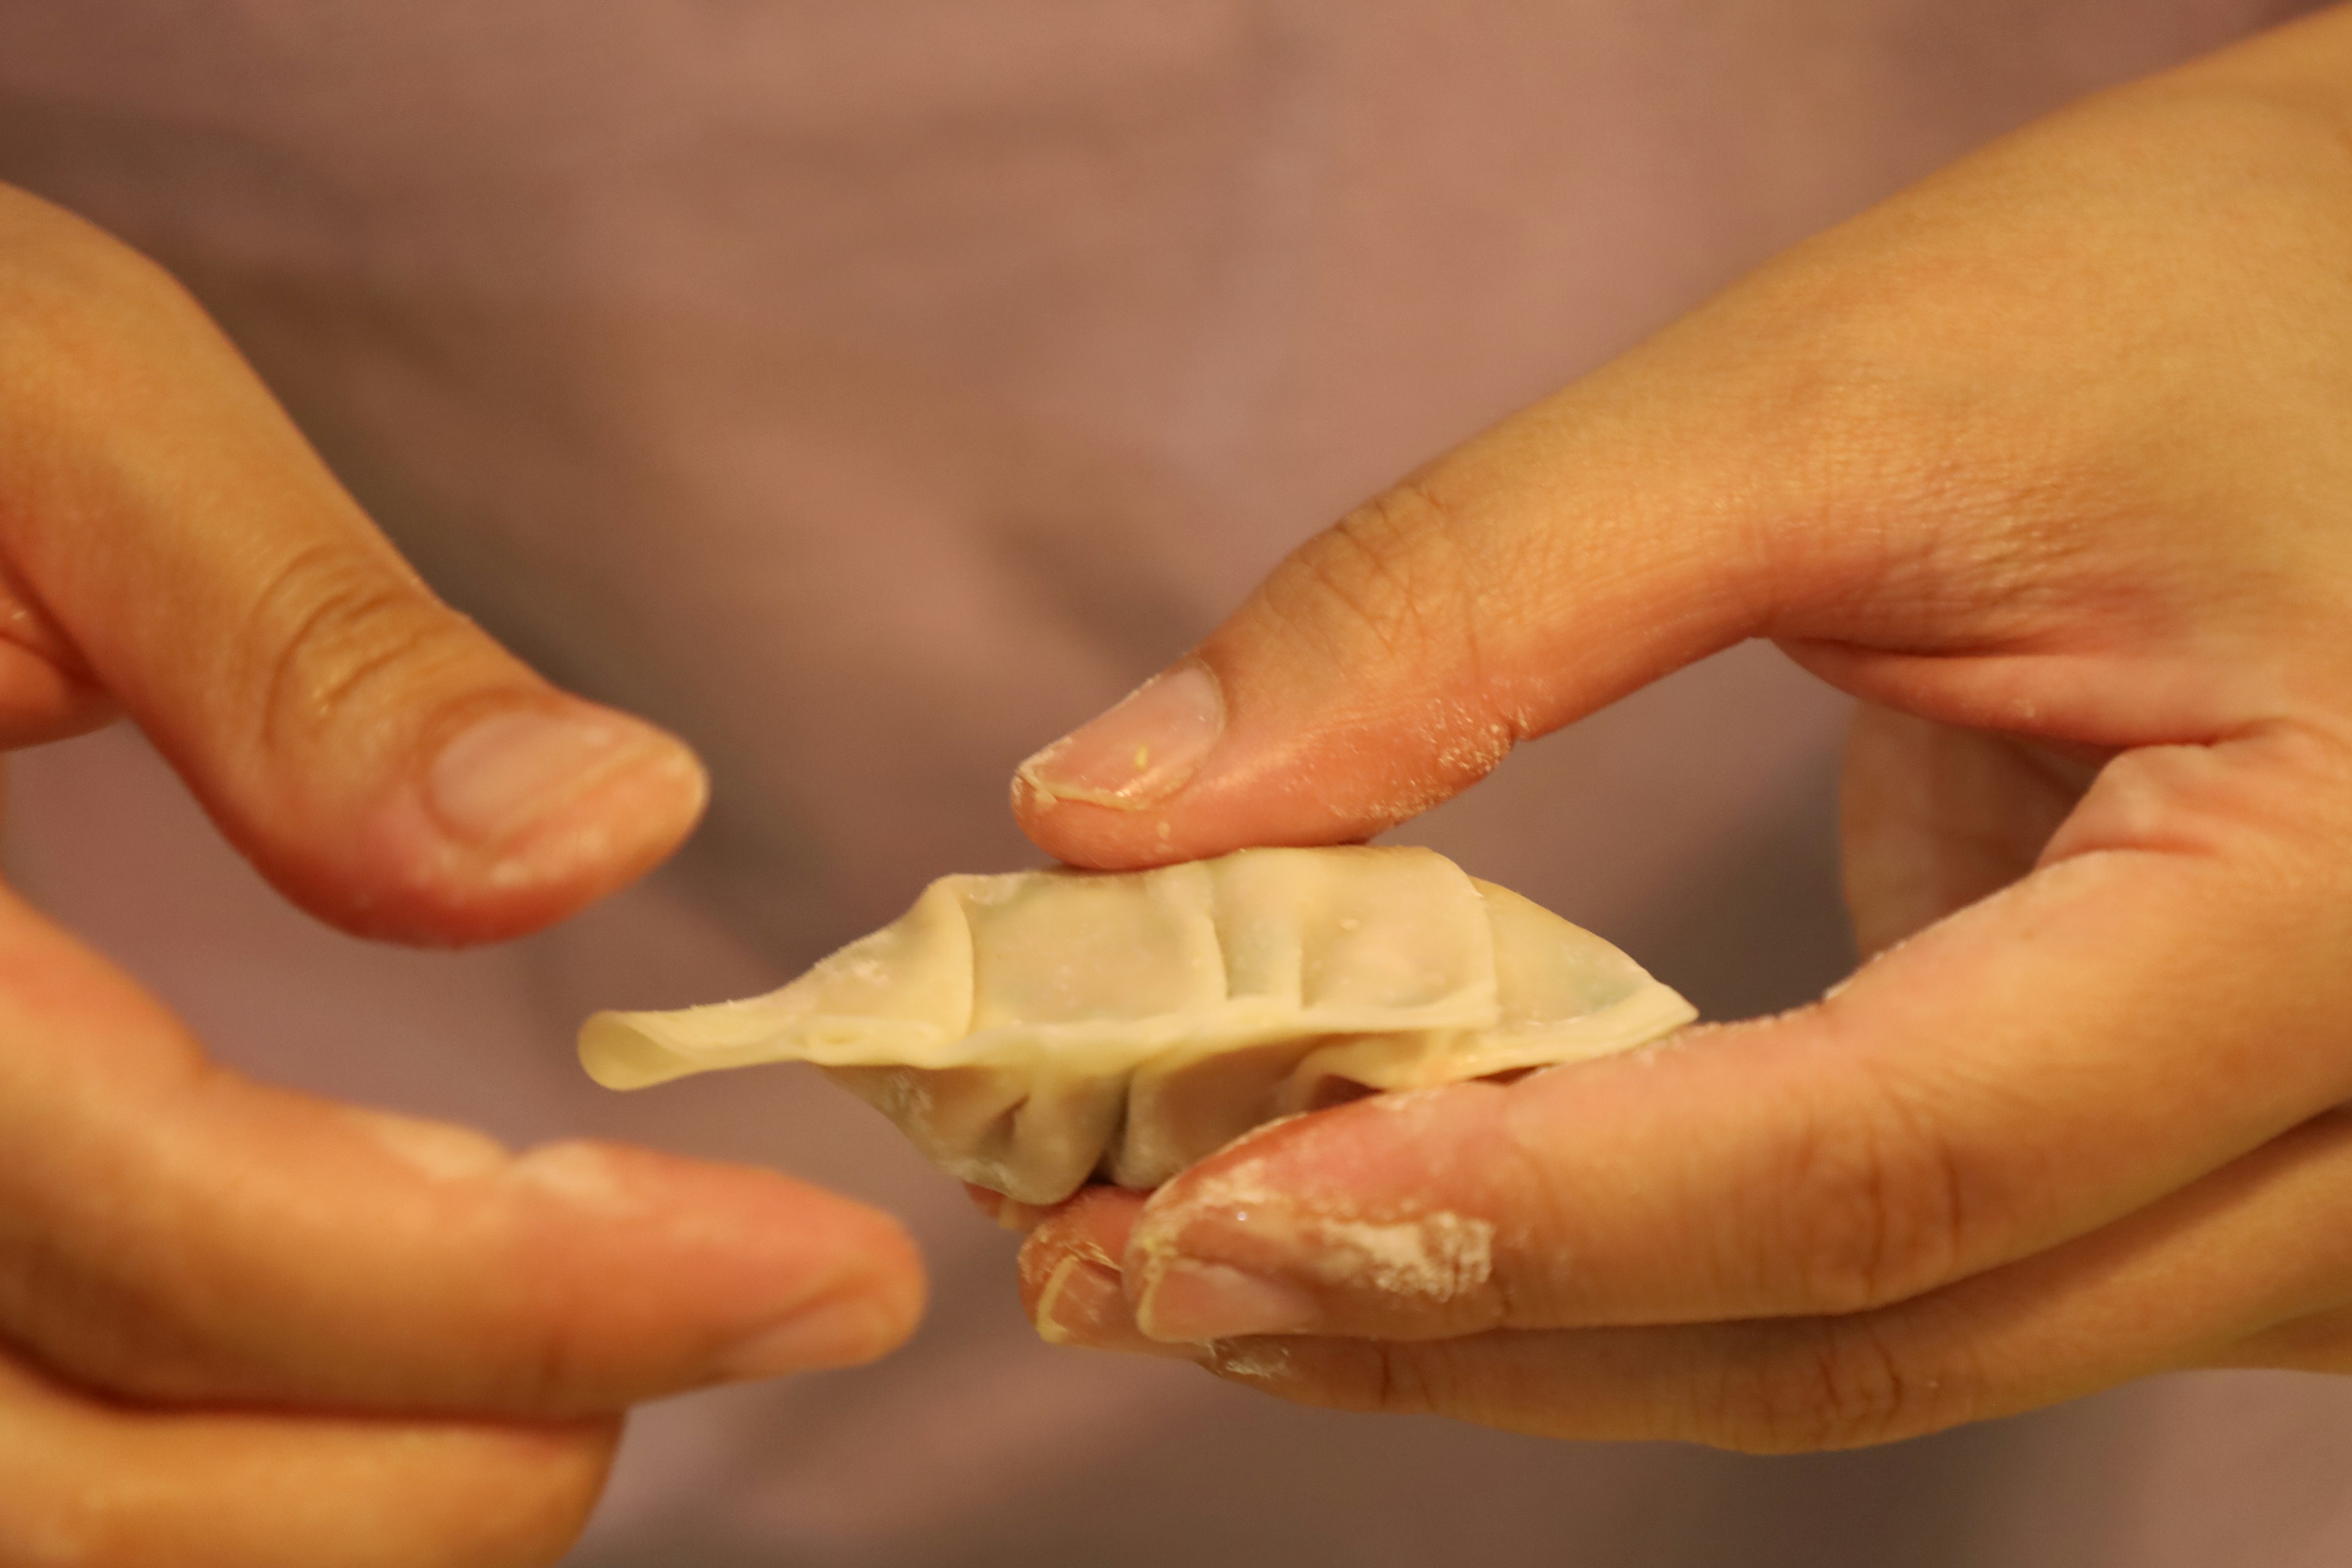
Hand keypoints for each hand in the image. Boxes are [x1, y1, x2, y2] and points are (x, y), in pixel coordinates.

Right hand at [0, 187, 922, 1563]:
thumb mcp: (47, 413)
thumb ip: (299, 648)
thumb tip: (609, 831)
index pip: (174, 1219)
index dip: (525, 1291)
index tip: (832, 1275)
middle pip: (73, 1481)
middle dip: (452, 1458)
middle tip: (750, 1312)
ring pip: (30, 1531)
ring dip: (340, 1508)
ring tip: (605, 1362)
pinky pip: (2, 1462)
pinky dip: (215, 1476)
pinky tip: (388, 1380)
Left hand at [1002, 9, 2351, 1449]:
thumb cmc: (2198, 296)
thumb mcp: (1839, 392)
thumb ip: (1468, 597)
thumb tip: (1109, 815)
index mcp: (2340, 902)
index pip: (1882, 1158)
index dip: (1514, 1216)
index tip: (1193, 1228)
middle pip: (1869, 1329)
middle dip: (1461, 1326)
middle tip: (1130, 1272)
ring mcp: (2318, 1178)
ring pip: (1887, 1355)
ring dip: (1536, 1331)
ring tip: (1232, 1256)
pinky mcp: (2217, 1157)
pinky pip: (1921, 1281)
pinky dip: (1659, 1264)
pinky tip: (1446, 1199)